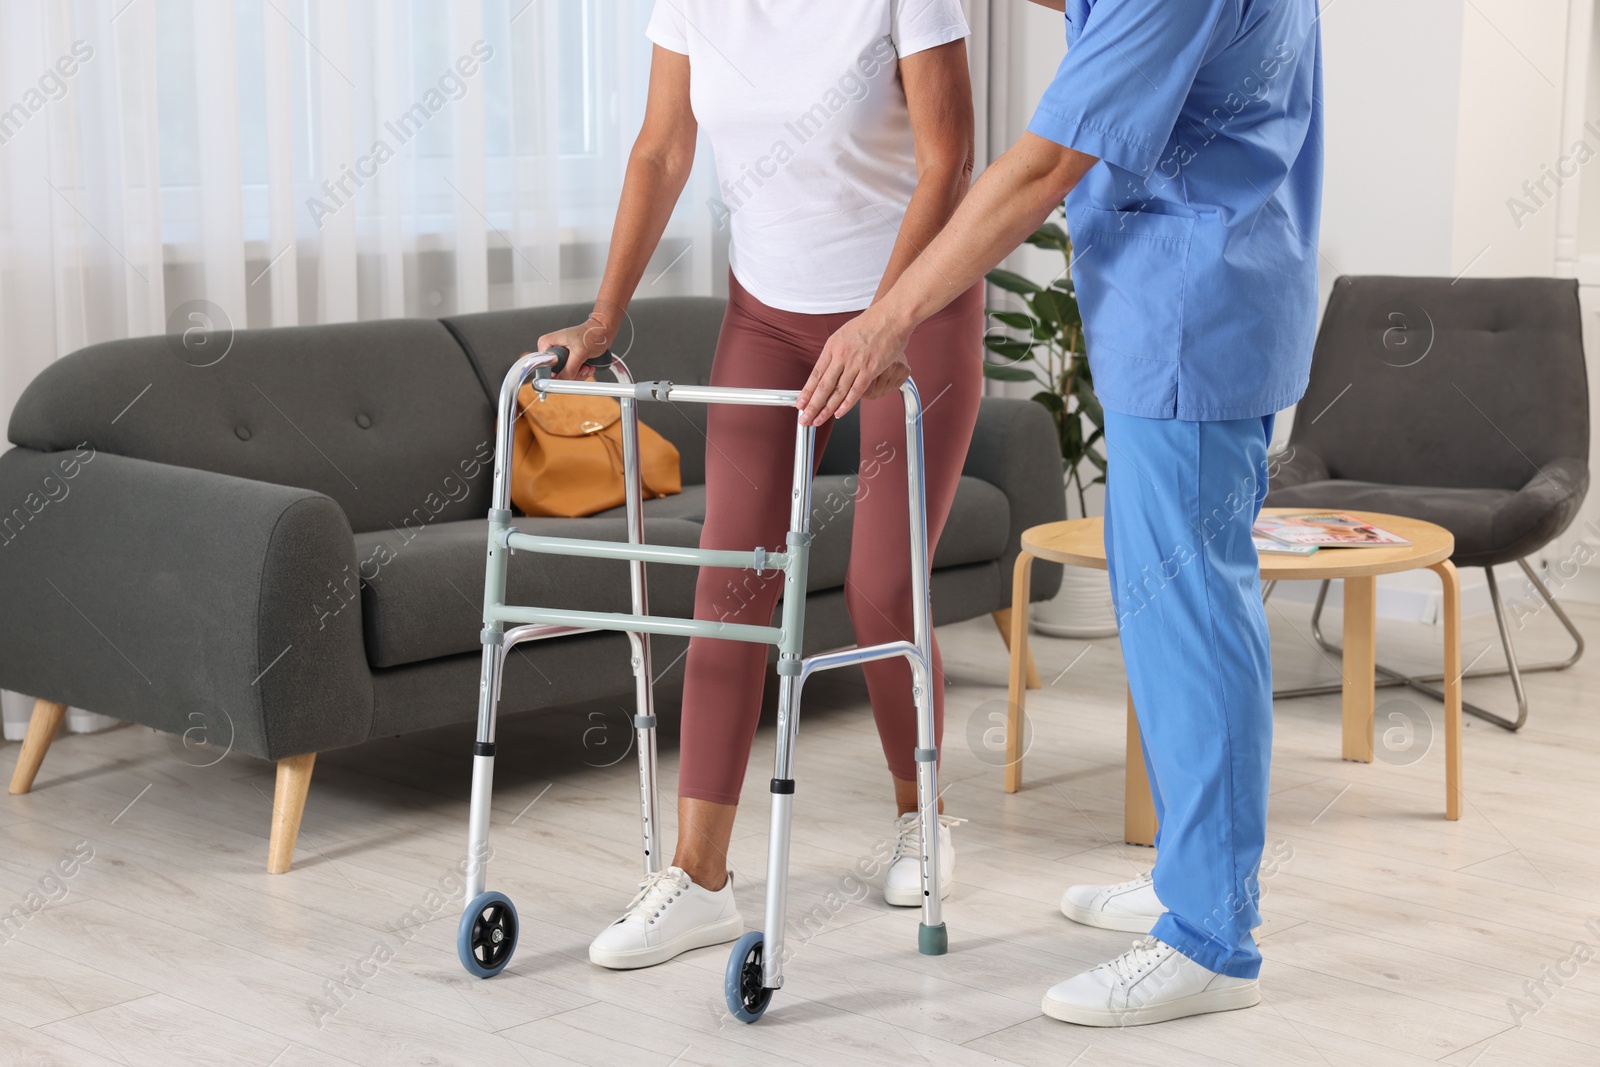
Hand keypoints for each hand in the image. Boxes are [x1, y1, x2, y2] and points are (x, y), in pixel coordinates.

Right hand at [536, 311, 615, 379]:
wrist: (603, 331)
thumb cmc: (592, 334)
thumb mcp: (580, 353)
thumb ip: (569, 369)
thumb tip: (562, 379)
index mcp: (548, 343)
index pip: (543, 364)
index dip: (555, 373)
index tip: (566, 375)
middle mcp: (552, 349)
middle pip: (555, 372)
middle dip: (571, 374)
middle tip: (582, 369)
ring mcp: (560, 355)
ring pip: (564, 375)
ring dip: (579, 374)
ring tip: (587, 367)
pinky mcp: (568, 359)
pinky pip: (571, 373)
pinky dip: (581, 372)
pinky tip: (588, 367)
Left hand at [797, 307, 912, 425]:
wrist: (890, 316)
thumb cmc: (870, 323)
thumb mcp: (844, 334)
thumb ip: (836, 352)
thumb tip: (828, 367)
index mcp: (832, 347)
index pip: (815, 374)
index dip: (807, 392)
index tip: (800, 404)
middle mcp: (841, 355)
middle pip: (823, 386)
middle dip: (812, 405)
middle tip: (804, 418)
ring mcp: (855, 363)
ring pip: (837, 392)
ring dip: (827, 409)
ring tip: (818, 420)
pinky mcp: (870, 369)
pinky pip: (856, 390)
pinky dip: (847, 404)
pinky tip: (839, 413)